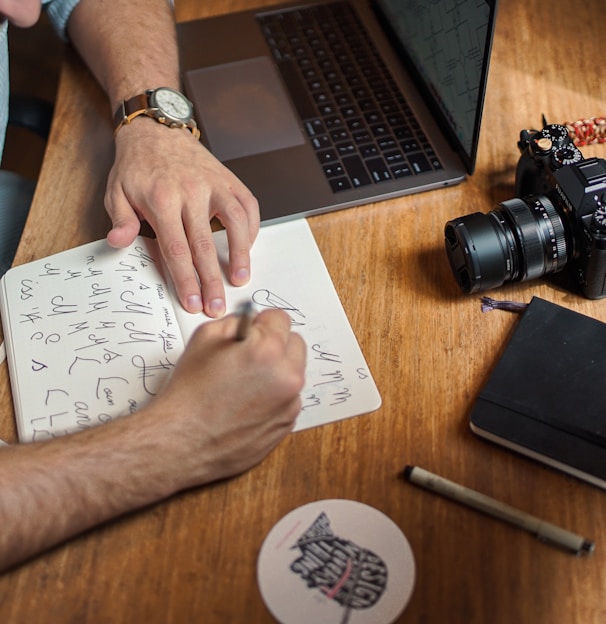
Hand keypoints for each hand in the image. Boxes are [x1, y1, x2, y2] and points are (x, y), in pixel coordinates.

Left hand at [105, 119, 259, 316]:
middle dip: (212, 281)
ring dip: (241, 255)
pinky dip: (251, 230)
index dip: (186, 280)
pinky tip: (247, 249)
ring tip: (240, 280)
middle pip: (206, 245)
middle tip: (217, 305)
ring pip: (237, 224)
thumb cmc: (137, 165)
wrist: (157, 129)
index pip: (177, 249)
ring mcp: (214, 184)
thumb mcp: (116, 191)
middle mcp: (192, 192)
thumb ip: (121, 219)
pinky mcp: (229, 180)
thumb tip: (119, 242)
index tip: (193, 302)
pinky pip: (248, 207)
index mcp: (162, 199)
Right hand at [145, 308, 305, 488]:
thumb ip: (237, 322)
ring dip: (276, 371)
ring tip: (244, 384)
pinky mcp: (287, 424)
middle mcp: (287, 376)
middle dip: (275, 345)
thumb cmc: (190, 391)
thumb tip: (253, 322)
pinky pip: (288, 398)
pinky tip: (247, 404)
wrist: (182, 441)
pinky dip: (274, 396)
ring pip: (293, 373)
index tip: (251, 332)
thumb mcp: (205, 338)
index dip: (261, 323)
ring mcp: (290, 403)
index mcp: (268, 350)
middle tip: (248, 356)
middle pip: (295, 344)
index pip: (281, 319)